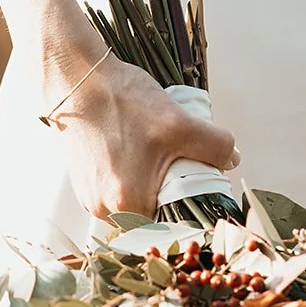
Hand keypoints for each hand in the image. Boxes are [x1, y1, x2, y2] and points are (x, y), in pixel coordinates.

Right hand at [40, 35, 238, 219]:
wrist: (74, 79)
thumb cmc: (119, 101)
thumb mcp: (180, 123)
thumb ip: (215, 145)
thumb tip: (231, 160)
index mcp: (128, 204)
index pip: (171, 227)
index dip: (190, 212)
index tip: (199, 192)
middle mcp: (105, 209)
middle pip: (152, 217)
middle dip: (170, 198)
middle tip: (181, 170)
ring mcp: (90, 198)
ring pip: (134, 204)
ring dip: (150, 188)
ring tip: (158, 158)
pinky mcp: (83, 184)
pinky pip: (116, 192)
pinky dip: (130, 178)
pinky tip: (136, 153)